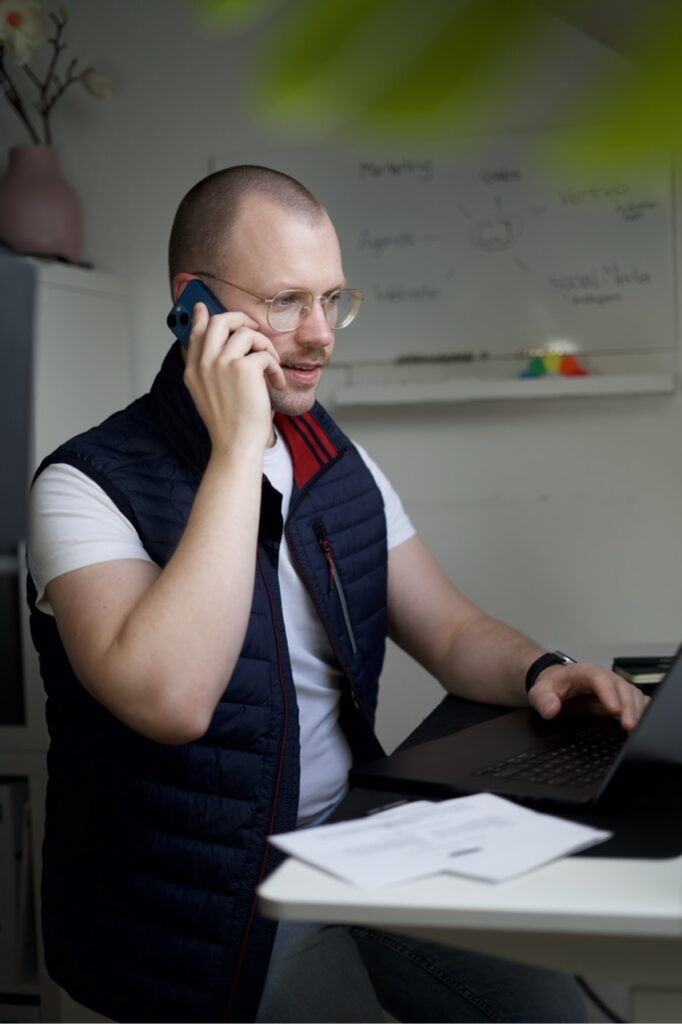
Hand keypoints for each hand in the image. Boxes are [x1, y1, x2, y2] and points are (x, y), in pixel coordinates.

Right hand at [183, 301, 285, 450]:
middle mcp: (204, 363)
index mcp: (194, 371)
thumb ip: (211, 370)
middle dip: (240, 319)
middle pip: (219, 321)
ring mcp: (222, 363)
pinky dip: (275, 367)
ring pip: (246, 332)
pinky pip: (264, 354)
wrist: (236, 444)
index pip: (196, 333)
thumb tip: (224, 349)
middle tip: (255, 329)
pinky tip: (276, 383)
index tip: (205, 307)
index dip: (202, 317)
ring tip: (271, 365)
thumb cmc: (230, 424)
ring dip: (265, 346)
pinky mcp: (243, 368)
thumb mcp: (210, 395)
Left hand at [528, 661, 649, 731]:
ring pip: (633, 693)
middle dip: (628, 706)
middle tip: (629, 726)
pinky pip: (637, 700)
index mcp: (584, 672)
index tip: (614, 710)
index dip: (608, 693)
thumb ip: (543, 700)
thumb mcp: (540, 692)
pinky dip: (642, 711)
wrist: (557, 684)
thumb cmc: (552, 686)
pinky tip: (643, 724)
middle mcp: (603, 677)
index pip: (599, 678)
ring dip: (637, 711)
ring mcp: (614, 686)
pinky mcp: (621, 696)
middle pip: (621, 686)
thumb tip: (551, 710)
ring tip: (635, 729)